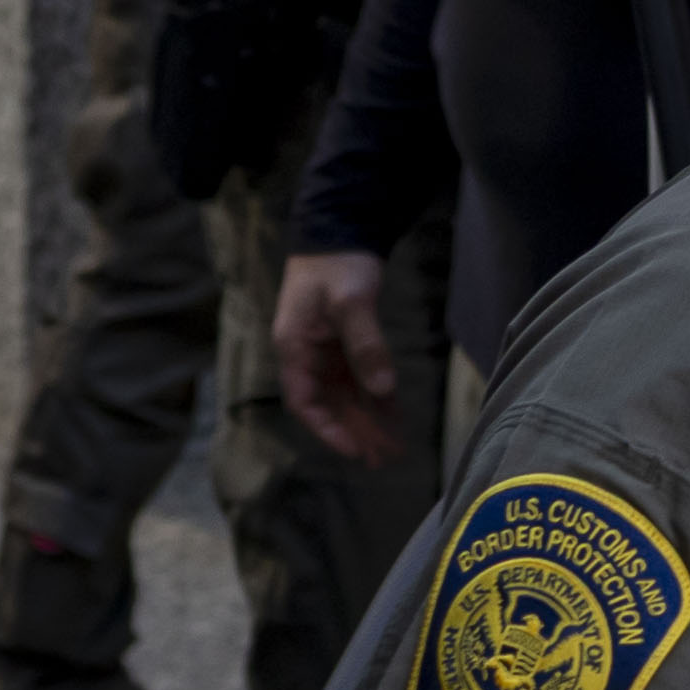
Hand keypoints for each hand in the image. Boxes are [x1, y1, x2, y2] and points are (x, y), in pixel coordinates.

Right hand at [275, 250, 406, 466]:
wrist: (340, 230)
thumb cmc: (337, 265)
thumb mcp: (350, 302)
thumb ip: (365, 346)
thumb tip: (382, 389)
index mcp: (295, 346)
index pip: (304, 401)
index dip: (327, 429)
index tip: (354, 449)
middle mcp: (307, 354)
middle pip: (328, 404)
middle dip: (355, 432)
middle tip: (384, 458)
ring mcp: (326, 350)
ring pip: (346, 395)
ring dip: (368, 420)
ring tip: (393, 447)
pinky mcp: (344, 343)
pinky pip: (359, 379)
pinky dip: (376, 398)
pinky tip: (394, 416)